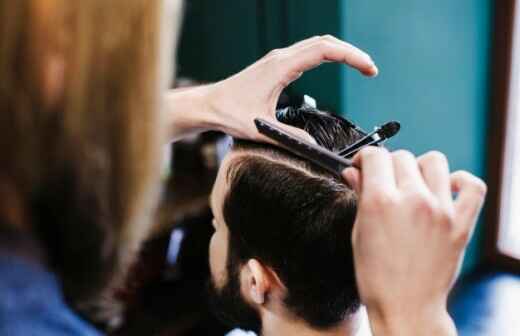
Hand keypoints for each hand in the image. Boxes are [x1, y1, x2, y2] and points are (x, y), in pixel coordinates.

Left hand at [166, 35, 376, 142]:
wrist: (209, 105)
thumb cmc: (229, 113)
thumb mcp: (262, 127)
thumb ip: (291, 138)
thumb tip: (315, 146)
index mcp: (281, 67)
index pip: (324, 51)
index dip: (351, 57)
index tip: (369, 69)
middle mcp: (281, 58)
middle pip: (325, 42)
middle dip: (351, 53)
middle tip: (371, 69)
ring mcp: (278, 59)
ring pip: (317, 44)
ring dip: (340, 51)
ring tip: (360, 66)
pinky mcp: (276, 65)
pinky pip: (307, 52)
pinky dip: (327, 55)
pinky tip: (335, 64)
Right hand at [342, 148, 486, 335]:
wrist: (406, 306)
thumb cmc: (377, 277)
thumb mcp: (359, 232)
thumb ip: (360, 196)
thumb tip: (354, 173)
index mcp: (380, 202)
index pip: (375, 155)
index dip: (365, 158)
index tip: (364, 166)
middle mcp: (412, 200)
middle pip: (401, 156)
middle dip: (388, 166)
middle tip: (385, 182)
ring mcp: (440, 210)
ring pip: (434, 161)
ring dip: (420, 168)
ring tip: (414, 185)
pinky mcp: (460, 223)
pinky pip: (471, 186)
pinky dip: (460, 182)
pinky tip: (446, 189)